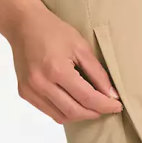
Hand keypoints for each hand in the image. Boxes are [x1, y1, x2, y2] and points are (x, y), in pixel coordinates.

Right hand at [7, 6, 122, 123]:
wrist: (23, 25)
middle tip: (107, 107)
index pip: (86, 97)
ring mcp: (30, 90)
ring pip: (61, 116)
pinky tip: (74, 102)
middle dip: (94, 113)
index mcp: (56, 69)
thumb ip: (97, 73)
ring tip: (91, 106)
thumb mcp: (81, 47)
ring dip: (80, 115)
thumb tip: (112, 95)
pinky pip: (49, 112)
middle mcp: (41, 83)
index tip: (117, 106)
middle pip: (74, 111)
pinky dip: (65, 112)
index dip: (105, 105)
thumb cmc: (54, 31)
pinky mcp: (25, 93)